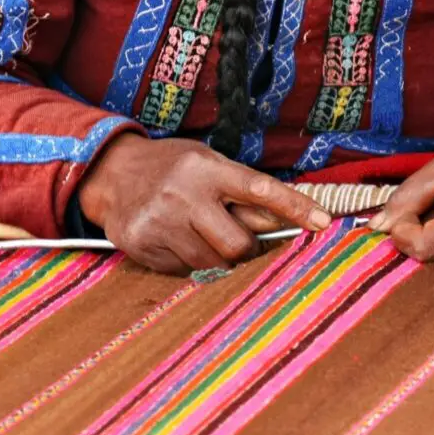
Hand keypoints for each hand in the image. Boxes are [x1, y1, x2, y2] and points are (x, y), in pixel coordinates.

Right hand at [78, 134, 331, 274]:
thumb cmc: (171, 168)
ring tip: (203, 237)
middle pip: (238, 245)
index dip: (294, 207)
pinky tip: (177, 241)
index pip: (259, 188)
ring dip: (218, 259)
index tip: (322, 222)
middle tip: (242, 243)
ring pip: (212, 265)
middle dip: (248, 251)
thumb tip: (288, 221)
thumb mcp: (206, 162)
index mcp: (205, 167)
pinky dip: (190, 263)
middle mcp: (183, 193)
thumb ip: (241, 190)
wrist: (111, 173)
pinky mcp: (143, 245)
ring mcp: (161, 222)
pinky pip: (184, 272)